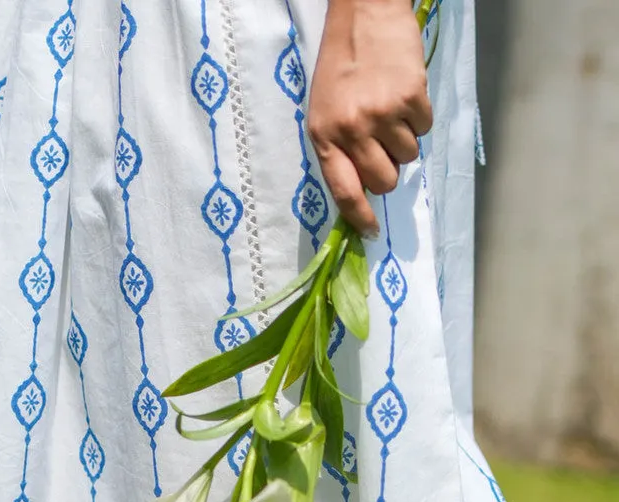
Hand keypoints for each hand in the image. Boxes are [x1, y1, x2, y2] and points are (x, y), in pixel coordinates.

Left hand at [308, 0, 432, 237]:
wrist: (364, 13)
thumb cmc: (340, 66)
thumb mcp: (323, 112)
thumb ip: (339, 150)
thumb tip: (365, 190)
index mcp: (324, 136)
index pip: (343, 191)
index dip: (359, 217)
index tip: (371, 233)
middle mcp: (351, 129)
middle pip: (383, 181)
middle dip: (388, 170)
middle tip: (382, 145)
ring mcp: (382, 114)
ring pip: (408, 156)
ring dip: (402, 139)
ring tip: (388, 109)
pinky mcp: (411, 97)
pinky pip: (424, 129)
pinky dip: (418, 117)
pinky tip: (403, 94)